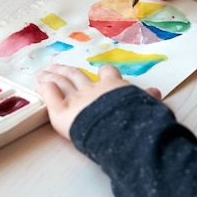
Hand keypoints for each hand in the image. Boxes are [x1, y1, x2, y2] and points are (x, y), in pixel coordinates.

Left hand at [36, 64, 160, 139]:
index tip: (100, 71)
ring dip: (52, 76)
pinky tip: (41, 85)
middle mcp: (92, 89)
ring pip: (61, 82)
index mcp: (113, 87)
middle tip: (57, 66)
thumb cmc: (136, 120)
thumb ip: (147, 98)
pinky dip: (46, 89)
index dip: (103, 72)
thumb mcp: (146, 105)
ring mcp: (76, 98)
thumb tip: (156, 92)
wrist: (121, 129)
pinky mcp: (62, 112)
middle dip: (67, 70)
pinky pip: (51, 96)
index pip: (107, 74)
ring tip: (43, 73)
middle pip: (77, 75)